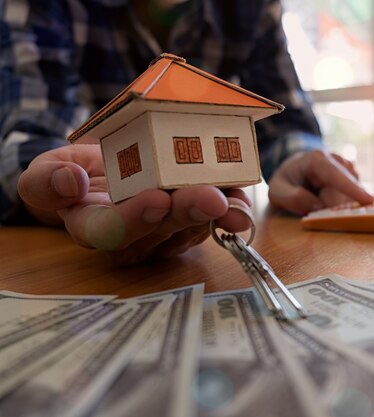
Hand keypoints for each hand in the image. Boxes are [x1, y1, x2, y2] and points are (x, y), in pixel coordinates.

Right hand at [17, 144, 251, 264]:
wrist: (100, 175)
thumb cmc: (72, 177)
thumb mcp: (45, 174)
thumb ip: (47, 182)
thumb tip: (70, 183)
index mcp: (94, 227)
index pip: (110, 231)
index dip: (134, 218)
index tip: (156, 199)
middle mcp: (133, 237)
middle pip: (161, 229)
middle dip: (187, 213)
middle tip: (210, 198)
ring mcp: (165, 232)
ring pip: (192, 225)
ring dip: (217, 212)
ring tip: (235, 199)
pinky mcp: (190, 222)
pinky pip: (212, 218)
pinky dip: (230, 205)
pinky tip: (242, 196)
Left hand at [267, 149, 373, 214]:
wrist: (293, 171)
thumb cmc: (286, 181)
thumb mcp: (277, 191)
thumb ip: (293, 198)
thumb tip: (317, 205)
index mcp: (316, 160)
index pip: (336, 174)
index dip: (352, 188)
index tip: (369, 200)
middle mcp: (336, 160)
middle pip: (343, 191)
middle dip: (332, 205)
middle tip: (315, 205)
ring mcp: (347, 169)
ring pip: (349, 195)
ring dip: (335, 205)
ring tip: (317, 199)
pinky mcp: (353, 179)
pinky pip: (351, 197)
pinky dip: (340, 204)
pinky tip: (326, 199)